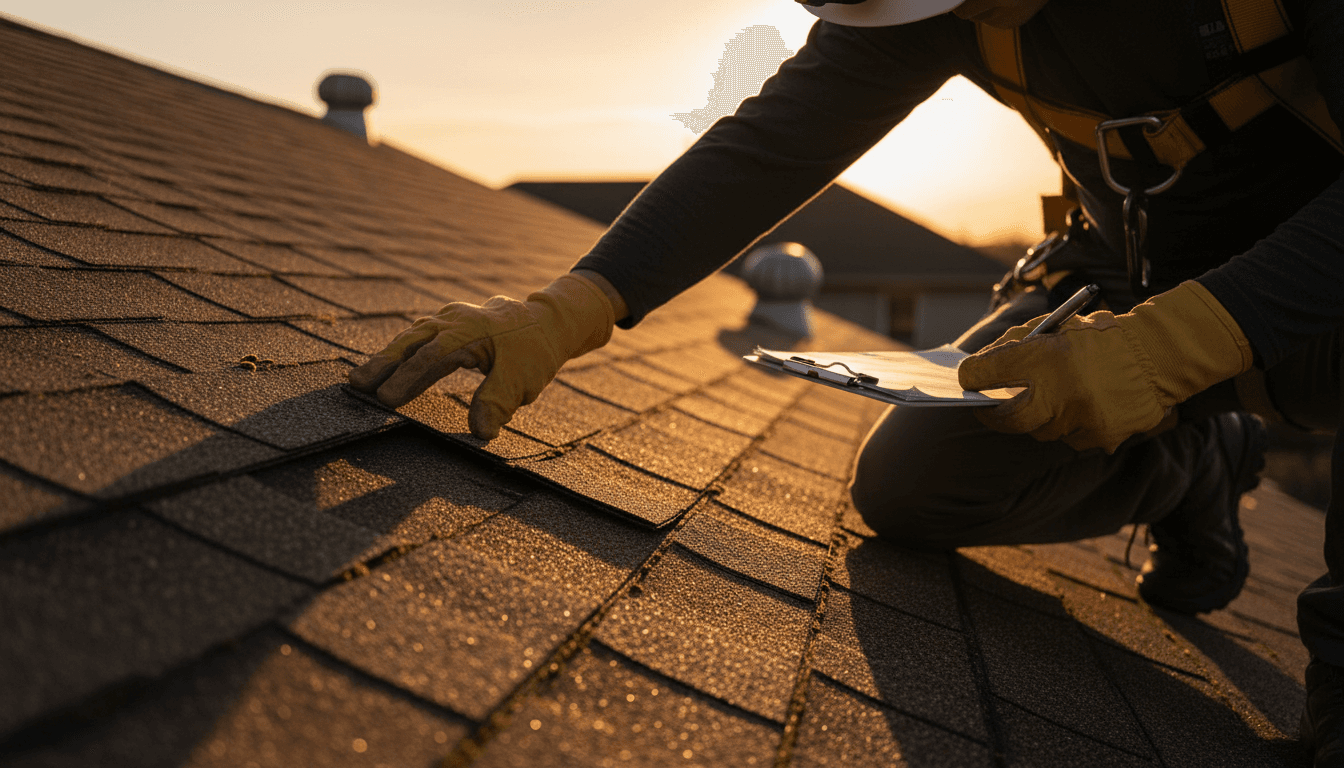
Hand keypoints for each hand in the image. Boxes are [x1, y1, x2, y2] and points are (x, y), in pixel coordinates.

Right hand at [348, 273, 615, 439]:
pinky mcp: (447, 323)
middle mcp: (454, 320)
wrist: (548, 321)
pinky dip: (401, 352)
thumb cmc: (535, 351)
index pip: (432, 356)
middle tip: (356, 386)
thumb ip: (498, 402)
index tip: (386, 399)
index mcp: (470, 331)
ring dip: (386, 357)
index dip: (407, 378)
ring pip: (411, 337)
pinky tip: (385, 370)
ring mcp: (448, 319)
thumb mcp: (523, 379)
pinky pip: (418, 337)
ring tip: (360, 381)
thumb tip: (480, 433)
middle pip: (411, 341)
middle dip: (383, 363)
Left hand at [957, 281, 1252, 452]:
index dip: (972, 378)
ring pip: (1042, 430)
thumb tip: (979, 367)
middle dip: (996, 412)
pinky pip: (1071, 436)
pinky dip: (1069, 424)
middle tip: (988, 405)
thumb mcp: (1054, 329)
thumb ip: (1014, 346)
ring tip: (1050, 398)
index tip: (967, 381)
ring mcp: (1080, 420)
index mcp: (1044, 357)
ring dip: (1040, 417)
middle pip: (1009, 417)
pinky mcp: (1099, 437)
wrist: (1157, 356)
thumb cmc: (1099, 339)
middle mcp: (1058, 393)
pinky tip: (1082, 405)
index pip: (987, 373)